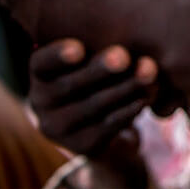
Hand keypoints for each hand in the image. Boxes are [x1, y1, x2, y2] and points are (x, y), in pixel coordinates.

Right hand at [28, 40, 156, 157]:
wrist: (101, 123)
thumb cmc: (97, 74)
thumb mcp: (90, 58)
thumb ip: (98, 46)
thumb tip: (123, 43)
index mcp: (40, 74)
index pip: (41, 63)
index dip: (58, 55)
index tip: (79, 48)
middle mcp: (42, 103)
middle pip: (70, 85)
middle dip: (100, 69)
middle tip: (123, 55)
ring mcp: (60, 129)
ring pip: (93, 106)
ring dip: (126, 87)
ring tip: (148, 70)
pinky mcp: (83, 145)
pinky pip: (109, 125)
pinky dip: (131, 107)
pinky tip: (148, 94)